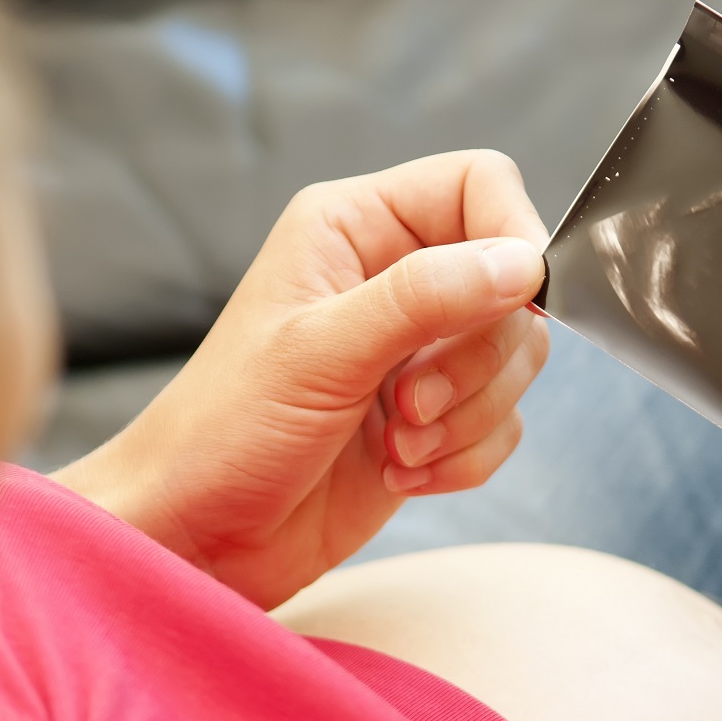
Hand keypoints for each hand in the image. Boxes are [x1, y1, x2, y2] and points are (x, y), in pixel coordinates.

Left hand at [54, 150, 549, 607]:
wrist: (199, 534)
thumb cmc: (224, 431)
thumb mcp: (319, 352)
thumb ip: (423, 297)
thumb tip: (522, 264)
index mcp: (354, 227)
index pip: (478, 186)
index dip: (511, 237)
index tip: (515, 303)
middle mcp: (391, 280)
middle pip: (512, 286)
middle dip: (476, 361)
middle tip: (409, 405)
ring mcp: (415, 354)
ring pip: (515, 361)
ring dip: (468, 417)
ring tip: (396, 446)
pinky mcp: (431, 421)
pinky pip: (501, 426)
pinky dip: (464, 459)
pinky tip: (401, 475)